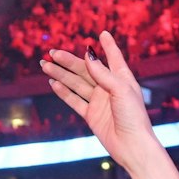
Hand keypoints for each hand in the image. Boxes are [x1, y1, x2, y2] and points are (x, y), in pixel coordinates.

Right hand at [43, 33, 155, 163]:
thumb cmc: (133, 117)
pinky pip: (74, 101)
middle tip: (52, 53)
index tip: (103, 33)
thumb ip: (103, 73)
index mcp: (122, 78)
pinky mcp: (91, 116)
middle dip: (68, 61)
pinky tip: (53, 83)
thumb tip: (88, 55)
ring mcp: (99, 102)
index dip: (108, 45)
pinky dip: (63, 92)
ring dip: (61, 75)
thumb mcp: (120, 90)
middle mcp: (109, 88)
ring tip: (45, 66)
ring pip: (77, 84)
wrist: (132, 145)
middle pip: (86, 69)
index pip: (113, 57)